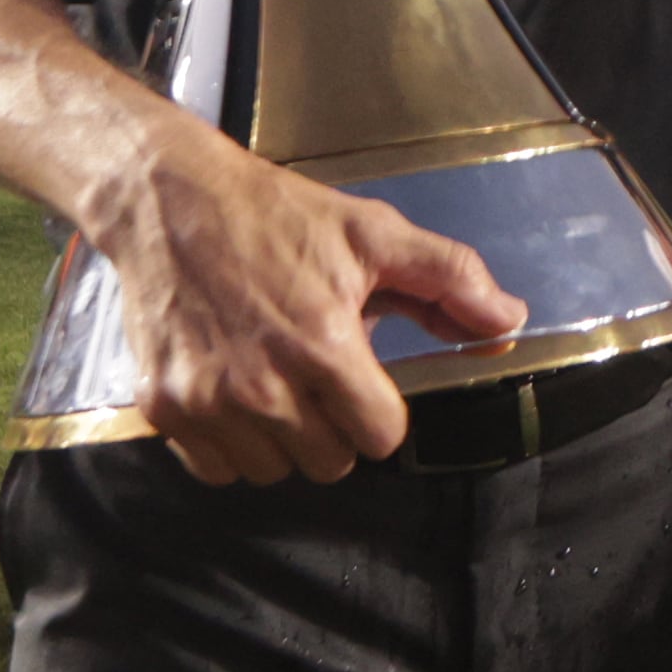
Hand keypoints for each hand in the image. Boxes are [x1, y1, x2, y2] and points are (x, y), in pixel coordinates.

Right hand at [85, 130, 531, 486]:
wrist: (169, 200)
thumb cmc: (274, 216)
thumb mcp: (371, 233)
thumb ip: (449, 279)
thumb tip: (508, 321)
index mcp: (324, 345)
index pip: (381, 437)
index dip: (380, 409)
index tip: (361, 378)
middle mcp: (264, 385)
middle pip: (330, 464)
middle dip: (332, 425)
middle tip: (313, 373)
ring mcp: (208, 401)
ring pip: (271, 471)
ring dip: (279, 439)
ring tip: (270, 378)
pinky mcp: (163, 407)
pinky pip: (215, 469)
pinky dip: (227, 443)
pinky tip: (230, 391)